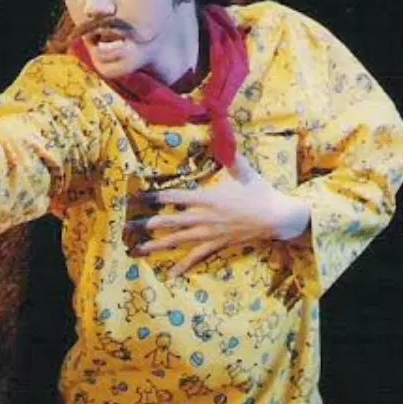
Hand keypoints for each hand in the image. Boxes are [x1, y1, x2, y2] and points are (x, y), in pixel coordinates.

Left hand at [125, 154, 310, 276]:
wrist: (277, 218)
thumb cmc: (260, 192)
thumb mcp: (245, 171)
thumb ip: (231, 154)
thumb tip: (227, 129)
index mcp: (208, 198)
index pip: (176, 197)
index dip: (156, 197)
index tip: (138, 196)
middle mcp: (205, 218)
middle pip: (171, 221)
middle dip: (147, 224)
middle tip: (126, 226)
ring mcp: (209, 234)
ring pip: (179, 241)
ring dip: (158, 245)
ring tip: (138, 249)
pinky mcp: (217, 245)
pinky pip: (197, 257)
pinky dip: (184, 265)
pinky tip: (171, 274)